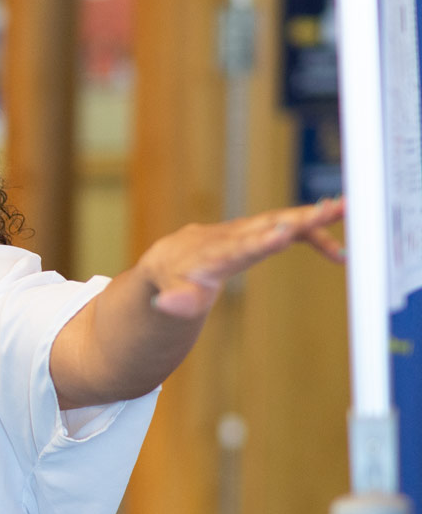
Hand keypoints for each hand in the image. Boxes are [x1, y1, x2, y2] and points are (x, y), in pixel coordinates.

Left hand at [140, 197, 343, 318]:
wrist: (170, 259)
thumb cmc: (174, 281)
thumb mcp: (173, 296)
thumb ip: (176, 302)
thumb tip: (165, 305)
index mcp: (212, 254)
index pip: (239, 247)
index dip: (261, 241)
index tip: (284, 233)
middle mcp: (232, 236)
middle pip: (269, 224)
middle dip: (301, 218)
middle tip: (334, 208)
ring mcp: (245, 231)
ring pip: (282, 219)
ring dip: (315, 217)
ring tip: (349, 212)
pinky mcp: (256, 231)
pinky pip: (287, 229)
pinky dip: (311, 236)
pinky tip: (337, 252)